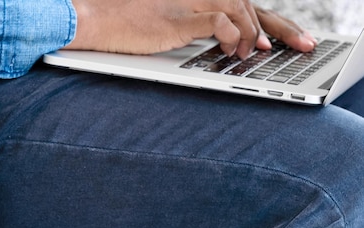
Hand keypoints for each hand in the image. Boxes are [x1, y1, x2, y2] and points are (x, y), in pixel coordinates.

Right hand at [66, 0, 316, 58]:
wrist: (94, 19)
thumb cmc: (124, 26)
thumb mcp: (165, 24)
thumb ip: (194, 29)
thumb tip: (219, 46)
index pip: (244, 3)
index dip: (272, 20)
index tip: (290, 38)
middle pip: (250, 4)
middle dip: (280, 26)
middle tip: (302, 45)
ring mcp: (187, 2)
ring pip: (239, 8)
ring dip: (254, 32)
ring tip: (255, 53)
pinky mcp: (176, 18)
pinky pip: (217, 20)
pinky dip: (233, 35)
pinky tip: (234, 49)